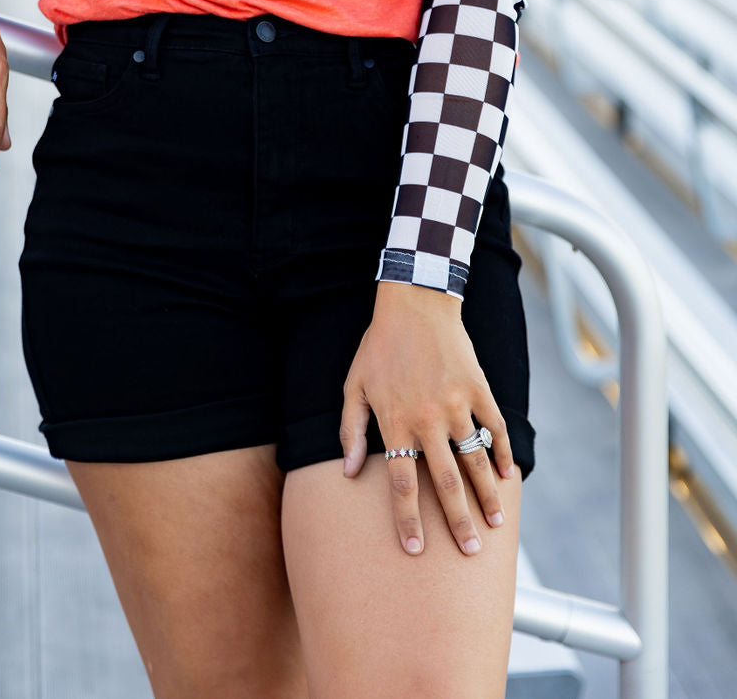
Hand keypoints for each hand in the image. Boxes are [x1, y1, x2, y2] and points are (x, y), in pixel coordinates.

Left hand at [340, 281, 513, 555]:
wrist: (415, 303)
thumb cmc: (379, 346)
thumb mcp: (354, 384)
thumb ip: (351, 429)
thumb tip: (347, 472)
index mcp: (395, 422)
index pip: (401, 482)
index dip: (407, 518)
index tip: (415, 549)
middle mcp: (428, 419)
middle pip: (444, 482)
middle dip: (457, 522)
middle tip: (468, 552)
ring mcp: (457, 404)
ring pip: (475, 461)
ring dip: (486, 496)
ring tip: (494, 524)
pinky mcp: (479, 389)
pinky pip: (495, 429)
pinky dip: (503, 453)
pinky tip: (508, 477)